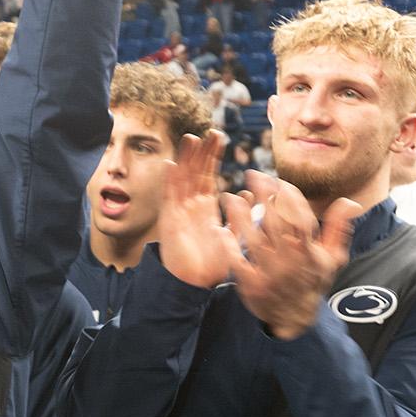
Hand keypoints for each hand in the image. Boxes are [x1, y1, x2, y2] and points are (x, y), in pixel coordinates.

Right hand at [155, 132, 238, 288]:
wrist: (194, 284)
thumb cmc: (212, 264)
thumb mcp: (233, 238)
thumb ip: (240, 218)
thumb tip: (247, 195)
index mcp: (206, 207)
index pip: (208, 175)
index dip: (212, 156)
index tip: (219, 137)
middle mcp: (191, 205)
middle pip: (195, 172)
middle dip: (201, 152)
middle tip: (210, 132)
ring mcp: (179, 211)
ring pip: (181, 179)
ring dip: (185, 160)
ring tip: (191, 138)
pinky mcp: (169, 220)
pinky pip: (168, 197)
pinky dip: (169, 181)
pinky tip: (172, 164)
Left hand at [221, 170, 360, 340]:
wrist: (295, 317)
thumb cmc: (312, 281)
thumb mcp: (332, 258)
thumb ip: (338, 228)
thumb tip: (350, 201)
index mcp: (309, 252)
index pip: (301, 218)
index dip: (290, 197)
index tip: (279, 181)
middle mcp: (289, 261)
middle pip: (275, 223)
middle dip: (264, 196)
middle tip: (252, 175)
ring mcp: (269, 273)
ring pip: (253, 239)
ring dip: (240, 215)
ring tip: (230, 196)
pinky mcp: (251, 284)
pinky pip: (236, 261)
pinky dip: (228, 245)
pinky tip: (220, 228)